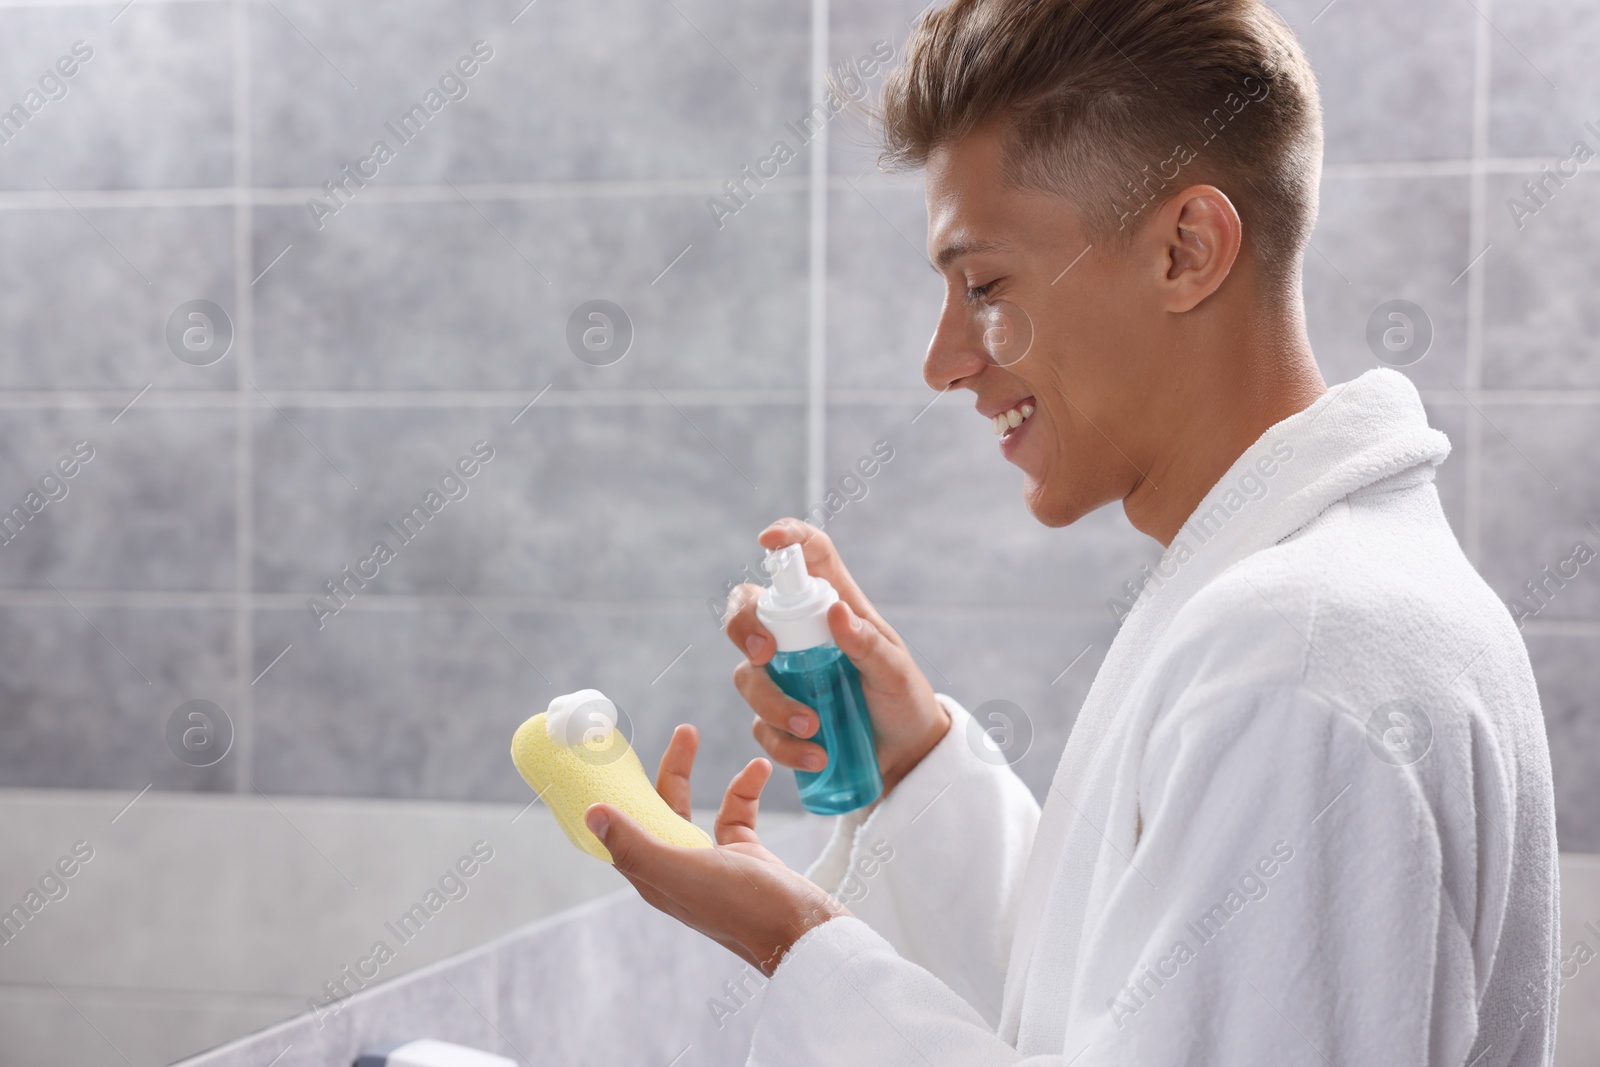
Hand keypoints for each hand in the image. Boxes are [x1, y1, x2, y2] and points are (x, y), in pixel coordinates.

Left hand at [583, 723, 847, 974]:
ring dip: (708, 777)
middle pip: (665, 812)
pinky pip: (739, 816)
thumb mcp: (683, 872)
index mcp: (656, 877)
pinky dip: (747, 790)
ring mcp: (715, 866)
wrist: (805, 934)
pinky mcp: (747, 860)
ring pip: (702, 811)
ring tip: (717, 744)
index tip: (623, 759)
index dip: (622, 795)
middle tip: (686, 732)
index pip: (626, 829)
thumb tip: (593, 814)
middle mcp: (680, 871)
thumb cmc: (744, 908)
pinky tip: (759, 769)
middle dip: (673, 771)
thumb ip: (636, 844)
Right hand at [725, 518, 950, 796]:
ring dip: (770, 702)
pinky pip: (760, 725)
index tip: (768, 541)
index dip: (787, 538)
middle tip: (762, 654)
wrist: (906, 756)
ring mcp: (785, 675)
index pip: (808, 556)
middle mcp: (801, 634)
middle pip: (750, 609)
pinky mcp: (779, 717)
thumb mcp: (895, 671)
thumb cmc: (904, 700)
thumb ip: (868, 644)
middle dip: (742, 626)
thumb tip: (836, 612)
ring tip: (812, 727)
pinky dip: (782, 743)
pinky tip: (816, 757)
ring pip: (747, 674)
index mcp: (834, 606)